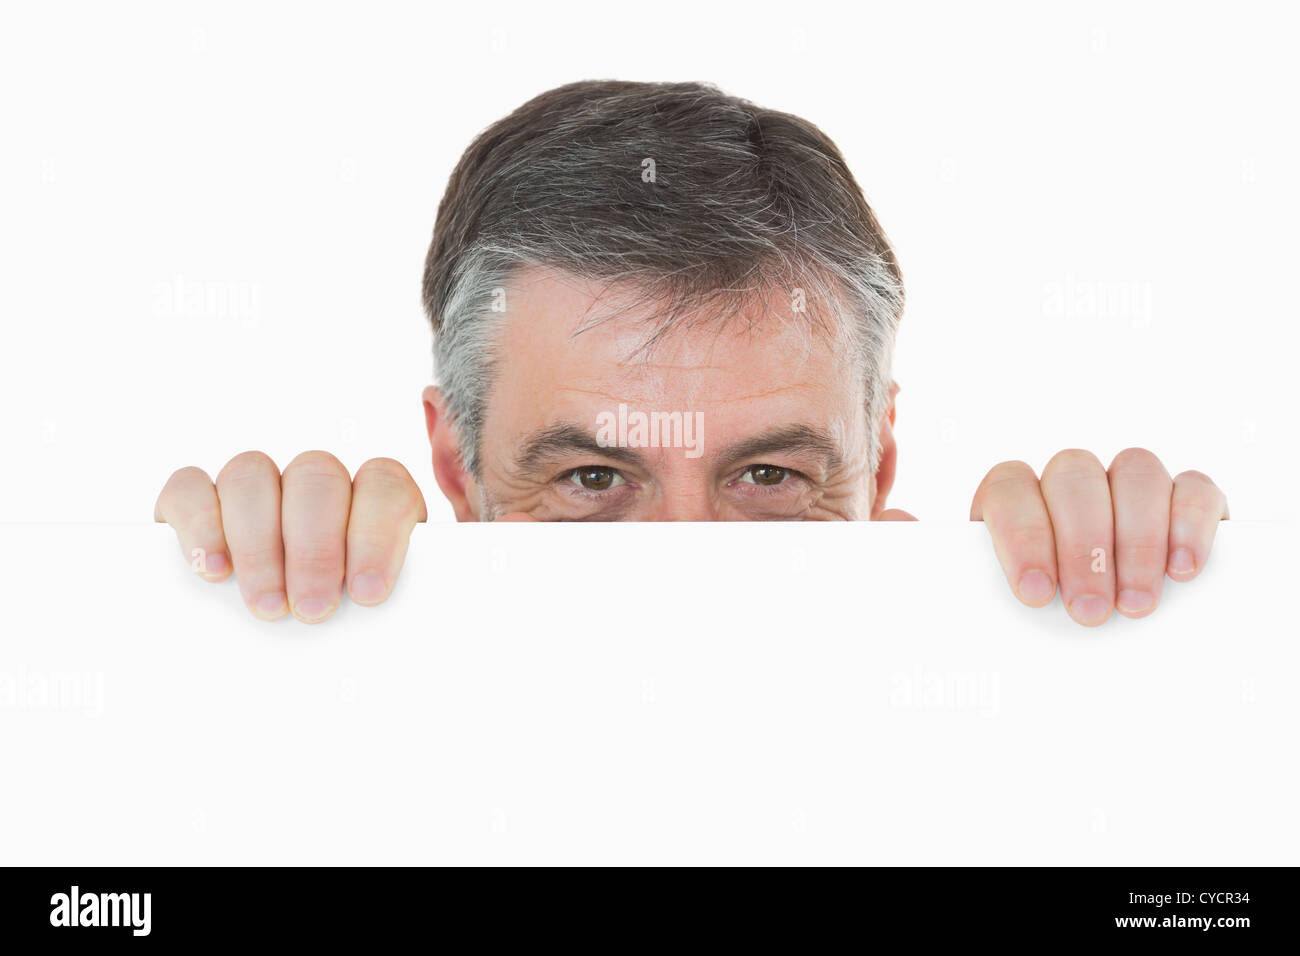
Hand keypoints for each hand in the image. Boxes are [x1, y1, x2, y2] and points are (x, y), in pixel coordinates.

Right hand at [155, 451, 427, 622]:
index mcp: (373, 500)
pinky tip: (211, 570)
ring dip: (259, 544)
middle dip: (315, 549)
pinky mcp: (196, 500)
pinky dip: (199, 523)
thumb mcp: (376, 619)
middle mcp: (315, 483)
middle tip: (312, 609)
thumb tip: (382, 607)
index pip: (382, 484)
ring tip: (267, 605)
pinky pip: (189, 486)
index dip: (376, 533)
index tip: (368, 593)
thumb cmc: (346, 633)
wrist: (282, 656)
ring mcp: (256, 485)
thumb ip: (385, 601)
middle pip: (316, 478)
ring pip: (251, 475)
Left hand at [971, 448, 1226, 625]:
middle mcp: (1073, 480)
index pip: (1010, 488)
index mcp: (1019, 498)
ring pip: (1136, 473)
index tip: (1036, 593)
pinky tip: (1183, 571)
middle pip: (1074, 478)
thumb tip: (1015, 618)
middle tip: (1090, 610)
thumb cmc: (1051, 621)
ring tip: (1135, 604)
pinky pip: (1194, 489)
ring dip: (1136, 542)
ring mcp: (1131, 482)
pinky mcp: (1189, 497)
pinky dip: (1190, 526)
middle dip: (1083, 548)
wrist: (1114, 637)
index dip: (1021, 535)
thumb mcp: (1025, 612)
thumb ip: (1016, 599)